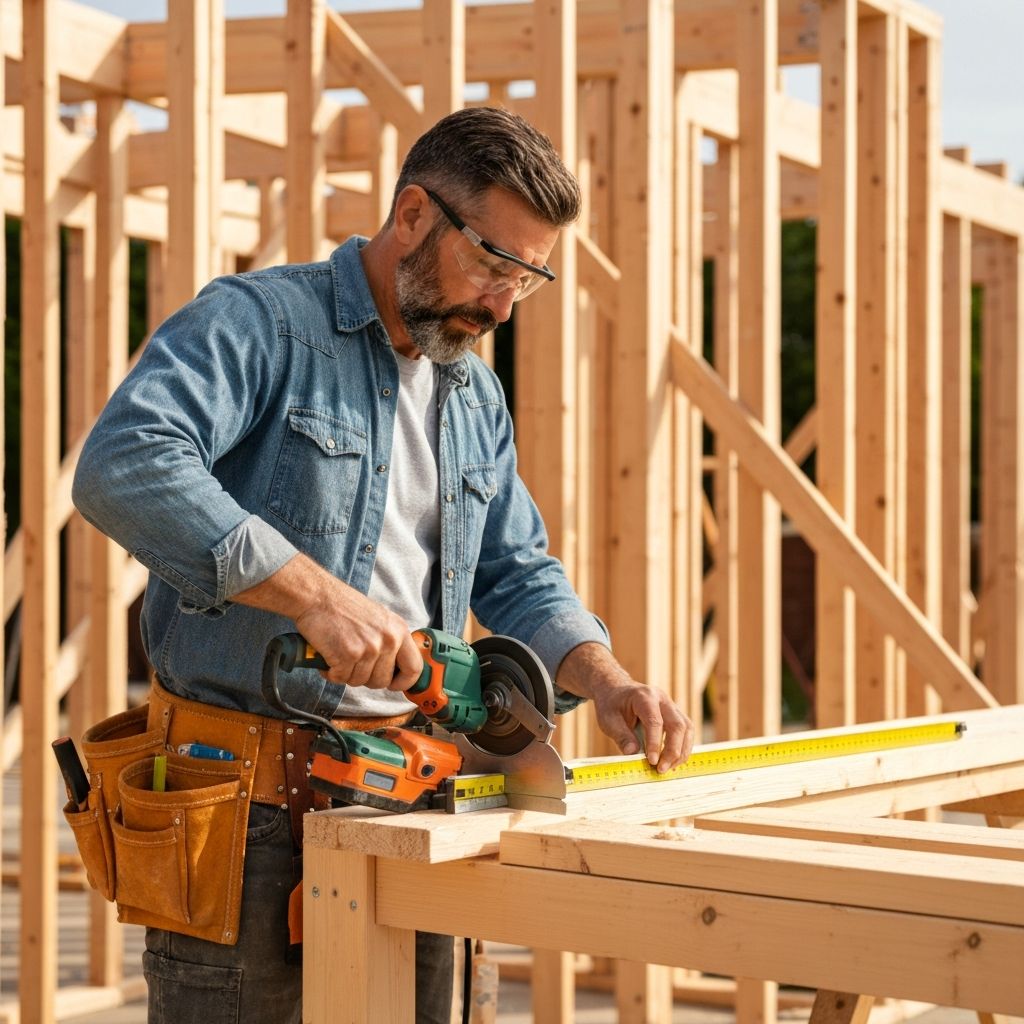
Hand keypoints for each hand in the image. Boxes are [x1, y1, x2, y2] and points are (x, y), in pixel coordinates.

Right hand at [234, 553, 422, 690]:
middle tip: (353, 664)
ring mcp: (369, 648)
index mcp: (399, 630)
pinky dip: (330, 672)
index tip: (393, 685)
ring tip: (338, 654)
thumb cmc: (344, 607)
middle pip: (382, 681)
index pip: (414, 668)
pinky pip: (340, 678)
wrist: (318, 597)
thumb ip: (390, 641)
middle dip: (365, 678)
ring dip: (345, 673)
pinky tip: (328, 657)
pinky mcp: (348, 655)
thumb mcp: (379, 619)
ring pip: (359, 681)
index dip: (403, 682)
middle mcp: (388, 640)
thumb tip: (394, 668)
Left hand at [556, 642, 694, 772]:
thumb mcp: (608, 720)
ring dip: (681, 751)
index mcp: (644, 697)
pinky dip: (682, 747)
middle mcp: (662, 699)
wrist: (616, 691)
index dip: (655, 743)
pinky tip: (672, 761)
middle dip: (673, 750)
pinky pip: (686, 731)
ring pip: (686, 728)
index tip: (652, 762)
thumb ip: (621, 736)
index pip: (655, 721)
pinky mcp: (675, 714)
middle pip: (677, 725)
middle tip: (661, 770)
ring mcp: (671, 705)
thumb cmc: (612, 705)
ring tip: (668, 768)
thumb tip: (633, 753)